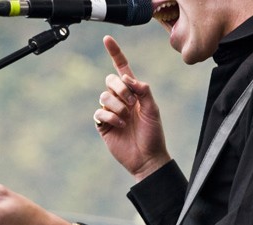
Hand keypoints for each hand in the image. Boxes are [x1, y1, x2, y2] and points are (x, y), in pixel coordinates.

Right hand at [93, 36, 170, 181]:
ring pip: (104, 96)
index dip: (115, 53)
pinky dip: (110, 117)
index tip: (107, 39)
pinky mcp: (103, 125)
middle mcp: (121, 100)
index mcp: (134, 93)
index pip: (122, 69)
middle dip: (120, 88)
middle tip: (132, 103)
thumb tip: (127, 78)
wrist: (147, 157)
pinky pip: (99, 112)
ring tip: (127, 118)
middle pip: (110, 80)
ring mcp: (111, 112)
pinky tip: (120, 126)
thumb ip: (143, 90)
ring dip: (117, 106)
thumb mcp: (153, 109)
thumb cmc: (153, 134)